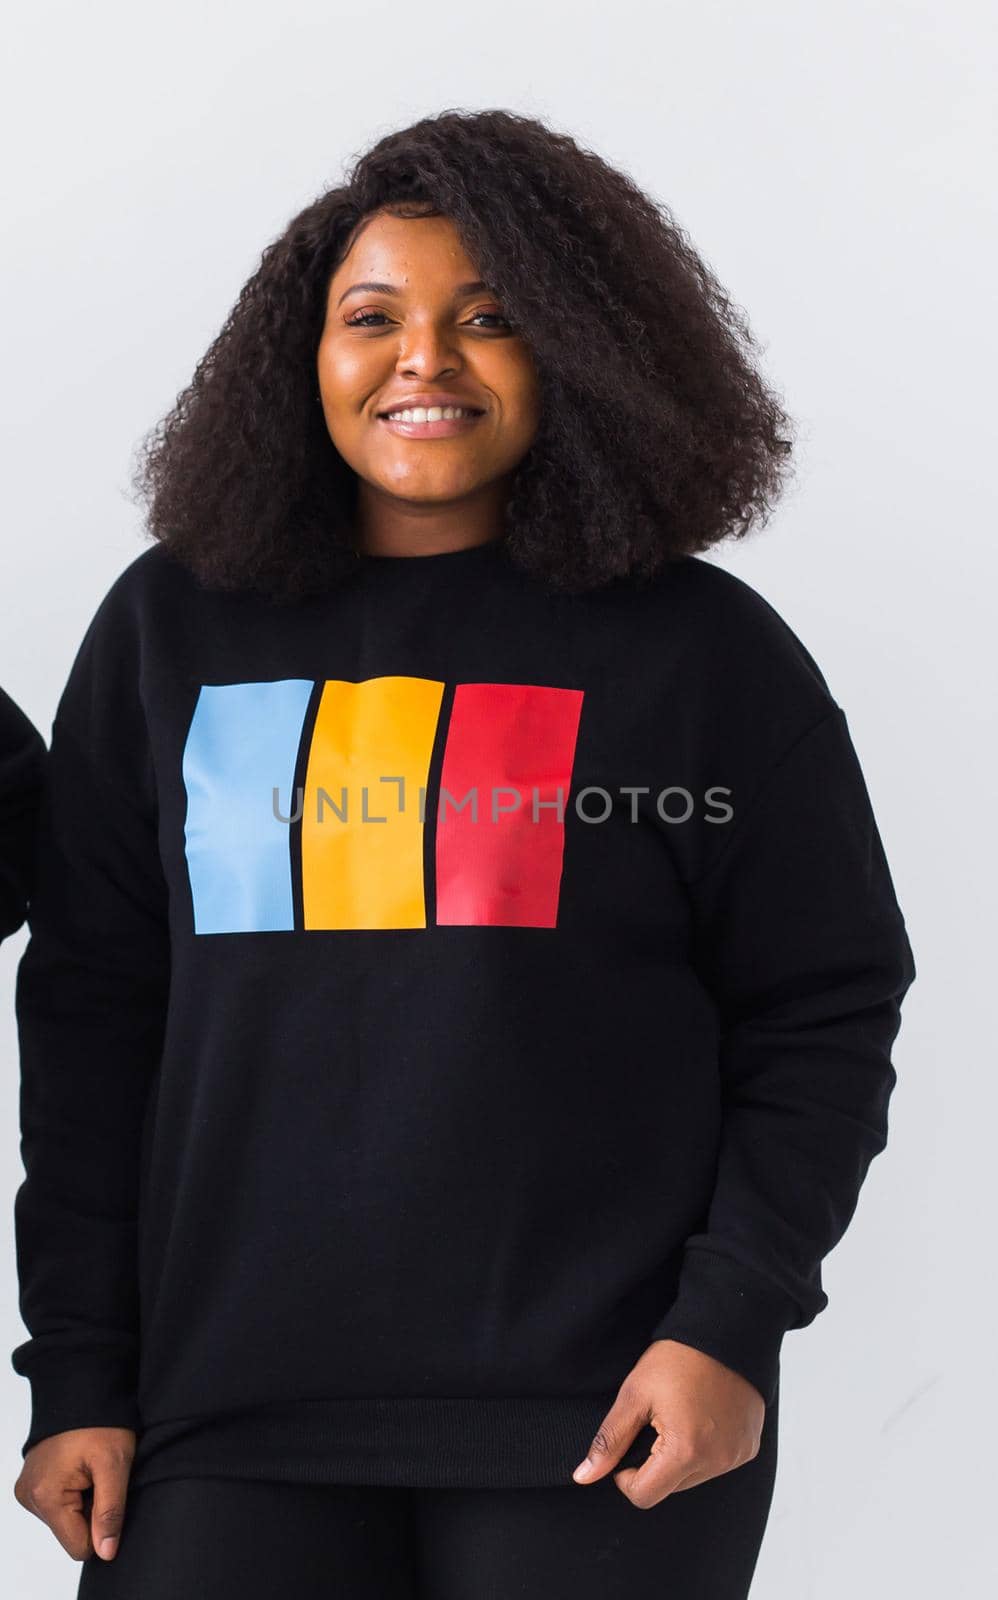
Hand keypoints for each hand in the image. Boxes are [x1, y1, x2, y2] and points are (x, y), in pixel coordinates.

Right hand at [13, 1427, 135, 1560]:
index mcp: (46, 1496)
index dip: (102, 1528)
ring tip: (91, 1469)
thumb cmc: (101, 1422)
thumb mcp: (115, 1465)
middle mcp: (29, 1496)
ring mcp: (28, 1489)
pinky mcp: (31, 1482)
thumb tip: (106, 1552)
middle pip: (70, 1532)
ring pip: (65, 1519)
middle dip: (91, 1511)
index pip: (78, 1546)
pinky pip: (57, 1504)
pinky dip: (74, 1492)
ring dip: (83, 1500)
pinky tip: (81, 1468)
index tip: (109, 1495)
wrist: (83, 1388)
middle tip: (101, 1477)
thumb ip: (110, 1512)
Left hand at [572, 1339, 765, 1508]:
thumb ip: (609, 1440)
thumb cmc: (678, 1358)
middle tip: (656, 1422)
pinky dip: (705, 1449)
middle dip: (654, 1464)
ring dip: (680, 1458)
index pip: (644, 1496)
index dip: (625, 1475)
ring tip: (681, 1415)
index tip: (628, 1444)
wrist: (726, 1329)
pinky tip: (703, 1416)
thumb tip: (584, 1477)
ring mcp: (737, 1456)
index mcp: (685, 1452)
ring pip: (693, 1478)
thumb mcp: (635, 1394)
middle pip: (669, 1488)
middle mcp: (717, 1461)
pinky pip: (718, 1463)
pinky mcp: (749, 1447)